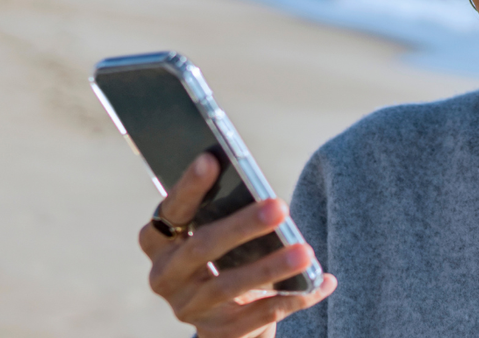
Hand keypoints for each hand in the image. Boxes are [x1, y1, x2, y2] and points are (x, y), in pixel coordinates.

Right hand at [139, 153, 337, 337]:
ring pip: (229, 285)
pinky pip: (257, 316)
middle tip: (279, 206)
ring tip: (306, 252)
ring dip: (271, 267)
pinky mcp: (216, 331)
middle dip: (243, 226)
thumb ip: (223, 210)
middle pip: (203, 247)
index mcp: (158, 240)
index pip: (171, 209)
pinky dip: (292, 298)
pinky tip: (320, 282)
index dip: (189, 186)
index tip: (211, 158)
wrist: (222, 316)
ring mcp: (188, 307)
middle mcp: (165, 275)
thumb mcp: (214, 232)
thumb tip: (261, 190)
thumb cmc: (222, 255)